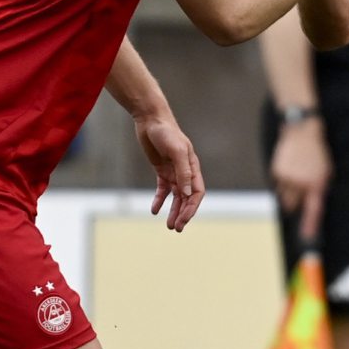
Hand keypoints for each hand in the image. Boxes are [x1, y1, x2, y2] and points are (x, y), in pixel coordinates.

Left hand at [133, 115, 204, 230]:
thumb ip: (183, 172)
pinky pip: (163, 189)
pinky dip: (160, 200)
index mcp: (193, 167)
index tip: (183, 220)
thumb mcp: (177, 151)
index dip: (192, 207)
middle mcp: (185, 171)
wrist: (151, 120)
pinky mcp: (161, 170)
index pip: (197, 192)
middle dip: (183, 214)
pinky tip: (155, 210)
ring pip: (176, 196)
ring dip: (174, 211)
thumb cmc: (166, 132)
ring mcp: (173, 171)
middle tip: (176, 228)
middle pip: (187, 197)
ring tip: (169, 225)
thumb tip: (187, 194)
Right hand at [270, 119, 331, 242]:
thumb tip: (310, 203)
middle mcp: (302, 183)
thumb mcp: (325, 171)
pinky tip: (288, 166)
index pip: (313, 209)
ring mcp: (288, 178)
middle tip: (297, 192)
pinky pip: (277, 184)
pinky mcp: (277, 171)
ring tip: (294, 174)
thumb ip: (318, 188)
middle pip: (292, 205)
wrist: (303, 132)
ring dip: (287, 190)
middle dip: (293, 203)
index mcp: (316, 184)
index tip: (306, 235)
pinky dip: (281, 180)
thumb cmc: (316, 153)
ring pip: (283, 195)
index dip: (310, 224)